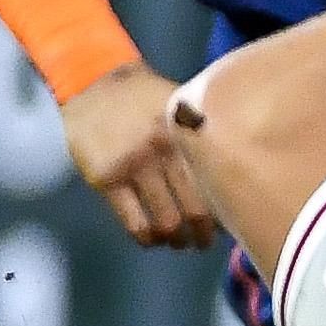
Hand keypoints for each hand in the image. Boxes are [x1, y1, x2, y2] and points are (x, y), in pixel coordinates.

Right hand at [62, 64, 217, 248]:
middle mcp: (165, 151)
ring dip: (176, 239)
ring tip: (179, 242)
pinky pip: (133, 222)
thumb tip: (232, 171)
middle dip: (203, 234)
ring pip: (166, 222)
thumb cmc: (144, 98)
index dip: (226, 209)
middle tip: (204, 241)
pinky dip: (146, 238)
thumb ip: (202, 134)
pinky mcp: (107, 180)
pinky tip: (151, 239)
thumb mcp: (180, 105)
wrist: (93, 83)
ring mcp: (134, 167)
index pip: (216, 182)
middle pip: (196, 209)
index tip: (229, 220)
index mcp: (188, 133)